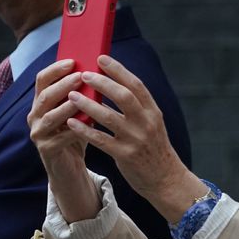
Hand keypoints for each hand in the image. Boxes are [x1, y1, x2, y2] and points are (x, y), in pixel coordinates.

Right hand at [28, 59, 98, 221]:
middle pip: (45, 95)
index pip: (43, 79)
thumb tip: (97, 71)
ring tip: (83, 99)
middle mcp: (35, 115)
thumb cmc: (76, 135)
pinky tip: (89, 124)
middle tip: (81, 77)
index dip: (56, 69)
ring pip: (50, 116)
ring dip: (67, 106)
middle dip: (63, 85)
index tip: (74, 61)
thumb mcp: (76, 112)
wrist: (70, 168)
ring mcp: (39, 133)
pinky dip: (75, 130)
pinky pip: (61, 138)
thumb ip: (80, 95)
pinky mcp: (47, 150)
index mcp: (41, 102)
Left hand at [61, 55, 203, 222]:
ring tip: (72, 95)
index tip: (101, 58)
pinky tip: (71, 122)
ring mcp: (136, 140)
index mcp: (153, 112)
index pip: (136, 85)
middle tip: (84, 74)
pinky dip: (85, 130)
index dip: (118, 70)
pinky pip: (100, 140)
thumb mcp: (153, 124)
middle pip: (123, 96)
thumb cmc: (154, 149)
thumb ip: (137, 107)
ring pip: (109, 117)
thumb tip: (113, 85)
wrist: (166, 179)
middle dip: (102, 83)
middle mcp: (146, 123)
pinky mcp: (125, 156)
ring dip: (88, 104)